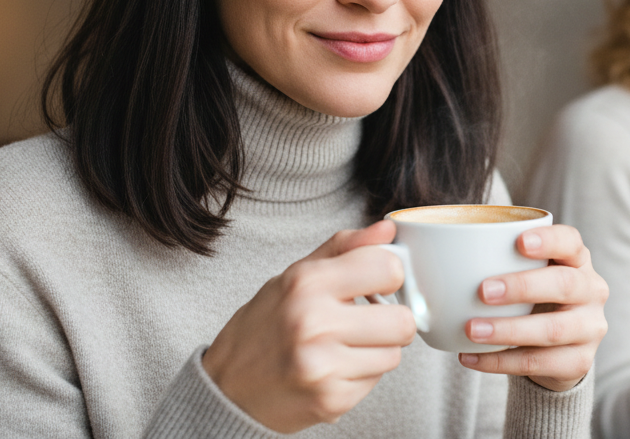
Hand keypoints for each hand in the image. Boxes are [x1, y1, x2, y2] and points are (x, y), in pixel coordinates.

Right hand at [202, 220, 415, 432]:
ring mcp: (323, 366)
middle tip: (370, 320)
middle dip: (392, 319)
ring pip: (394, 354)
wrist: (227, 388)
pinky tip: (335, 367)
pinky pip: (376, 381)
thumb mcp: (294, 276)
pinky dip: (362, 374)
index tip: (379, 283)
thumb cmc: (262, 327)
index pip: (388, 268)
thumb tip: (388, 229)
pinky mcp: (331, 400)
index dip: (390, 276)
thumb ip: (343, 248)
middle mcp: (314, 323)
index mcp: (306, 283)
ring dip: (378, 350)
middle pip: (403, 320)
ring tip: (347, 345)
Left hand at [455, 225, 608, 391]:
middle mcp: (591, 290)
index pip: (571, 242)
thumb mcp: (524, 273)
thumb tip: (417, 246)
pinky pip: (539, 363)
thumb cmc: (532, 298)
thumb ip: (492, 258)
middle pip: (564, 285)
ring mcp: (590, 328)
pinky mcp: (579, 363)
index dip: (549, 241)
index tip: (519, 241)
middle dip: (522, 287)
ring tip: (471, 330)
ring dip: (508, 329)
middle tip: (483, 291)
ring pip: (553, 330)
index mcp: (577, 260)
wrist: (557, 348)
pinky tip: (469, 357)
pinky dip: (500, 362)